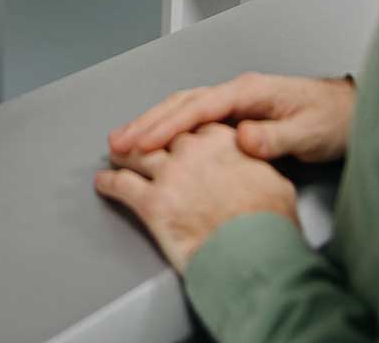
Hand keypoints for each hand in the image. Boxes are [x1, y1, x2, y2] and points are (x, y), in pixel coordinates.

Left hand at [95, 123, 297, 272]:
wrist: (253, 252)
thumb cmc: (268, 223)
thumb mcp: (275, 182)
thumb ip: (256, 165)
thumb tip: (254, 165)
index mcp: (220, 141)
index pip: (191, 126)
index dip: (179, 131)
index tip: (173, 134)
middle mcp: (190, 151)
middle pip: (160, 137)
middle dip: (147, 138)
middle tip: (136, 140)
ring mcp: (169, 175)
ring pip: (136, 155)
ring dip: (122, 154)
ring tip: (115, 154)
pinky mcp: (152, 203)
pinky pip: (121, 186)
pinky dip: (109, 183)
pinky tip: (103, 183)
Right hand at [108, 72, 355, 162]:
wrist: (352, 114)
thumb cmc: (333, 120)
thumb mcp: (308, 131)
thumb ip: (274, 136)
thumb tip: (241, 138)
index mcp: (250, 91)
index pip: (198, 107)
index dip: (167, 125)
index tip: (142, 141)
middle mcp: (238, 92)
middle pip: (182, 103)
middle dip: (147, 122)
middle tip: (118, 142)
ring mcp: (236, 102)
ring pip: (184, 110)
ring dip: (153, 124)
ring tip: (126, 141)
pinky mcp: (238, 116)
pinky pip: (195, 120)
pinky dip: (170, 129)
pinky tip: (157, 142)